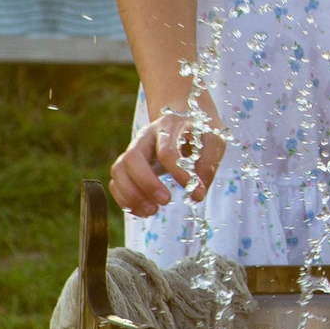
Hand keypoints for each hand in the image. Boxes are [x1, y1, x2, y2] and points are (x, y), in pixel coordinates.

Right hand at [110, 94, 225, 217]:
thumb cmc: (200, 131)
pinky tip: (144, 210)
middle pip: (132, 158)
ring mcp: (133, 149)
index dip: (178, 173)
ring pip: (118, 170)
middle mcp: (145, 137)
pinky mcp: (127, 165)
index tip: (194, 191)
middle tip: (166, 201)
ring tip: (152, 210)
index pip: (167, 151)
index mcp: (168, 127)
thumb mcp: (214, 140)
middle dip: (147, 184)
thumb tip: (197, 194)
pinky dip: (125, 200)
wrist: (185, 118)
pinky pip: (116, 183)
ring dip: (132, 195)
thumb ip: (209, 164)